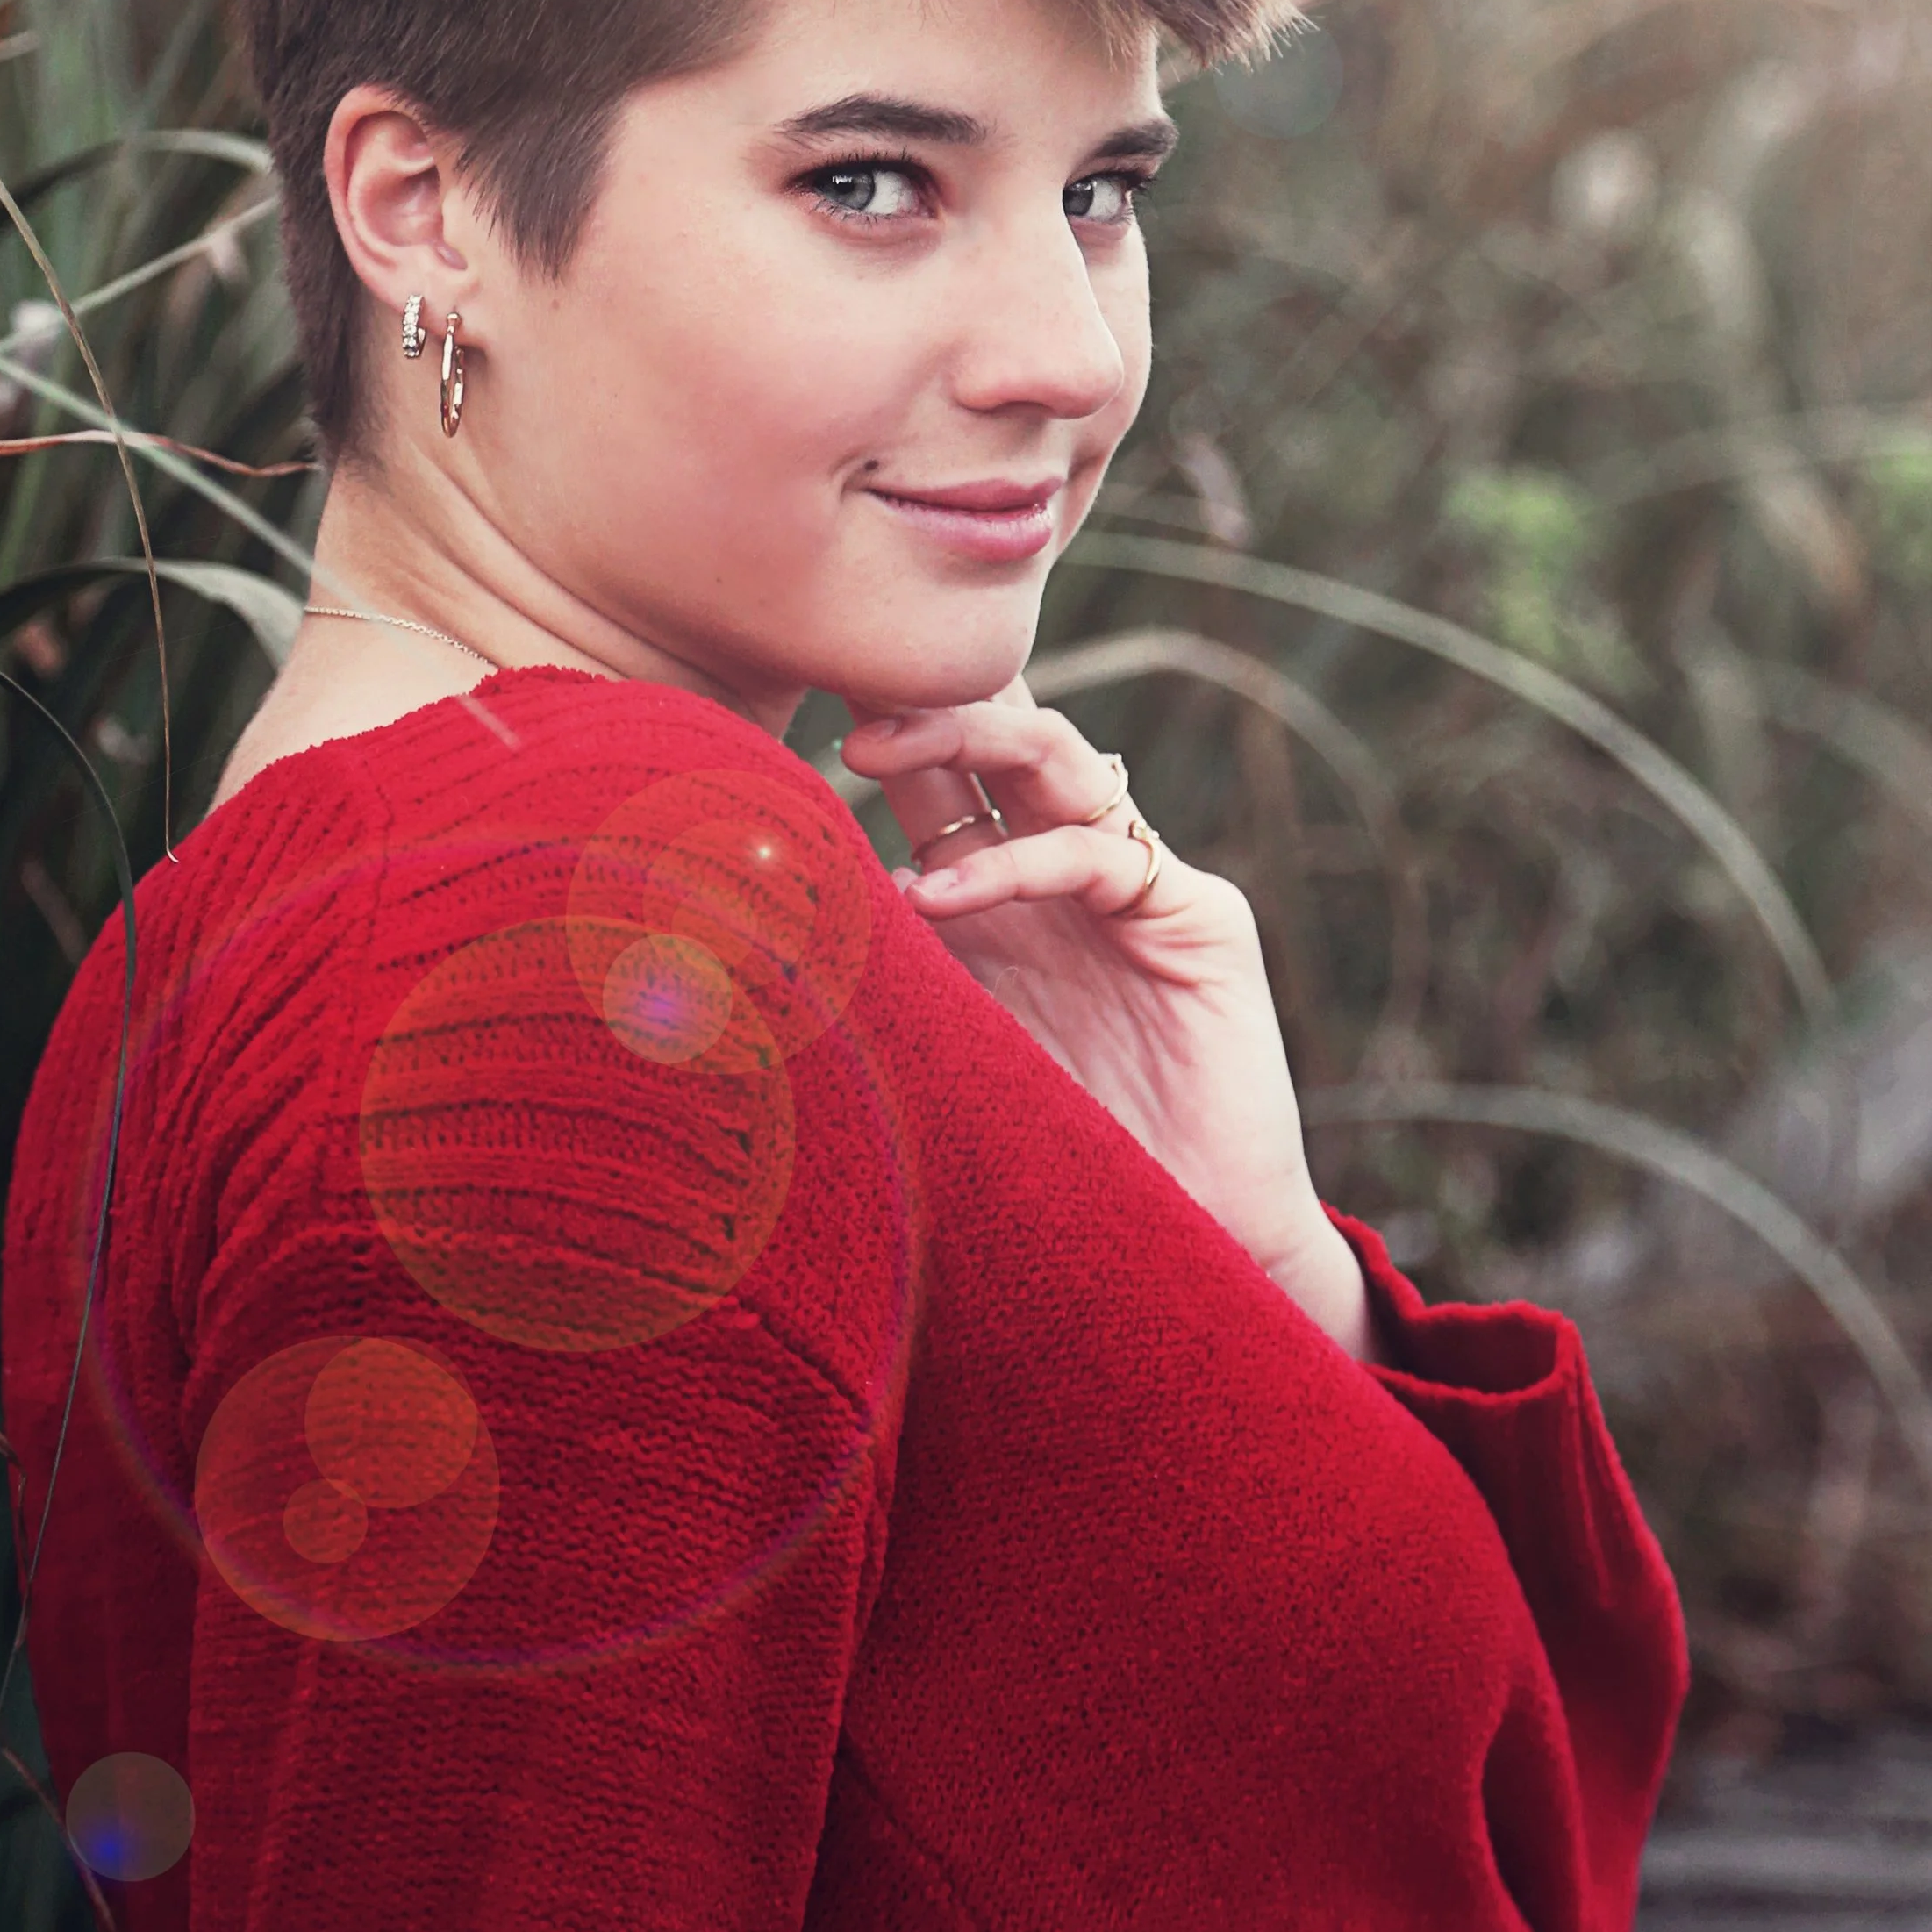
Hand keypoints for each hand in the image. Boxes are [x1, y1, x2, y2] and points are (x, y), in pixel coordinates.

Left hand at [841, 683, 1373, 1360]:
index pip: (941, 781)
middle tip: (835, 688)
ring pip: (1055, 756)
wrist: (1174, 1244)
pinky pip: (1101, 855)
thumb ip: (875, 982)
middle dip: (919, 700)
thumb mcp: (932, 1049)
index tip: (782, 712)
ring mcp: (1136, 889)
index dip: (880, 734)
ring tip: (865, 750)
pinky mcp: (1198, 919)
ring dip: (961, 735)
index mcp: (1002, 899)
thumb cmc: (1042, 1167)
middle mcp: (1067, 875)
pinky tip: (933, 896)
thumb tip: (734, 929)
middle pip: (998, 741)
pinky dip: (1012, 865)